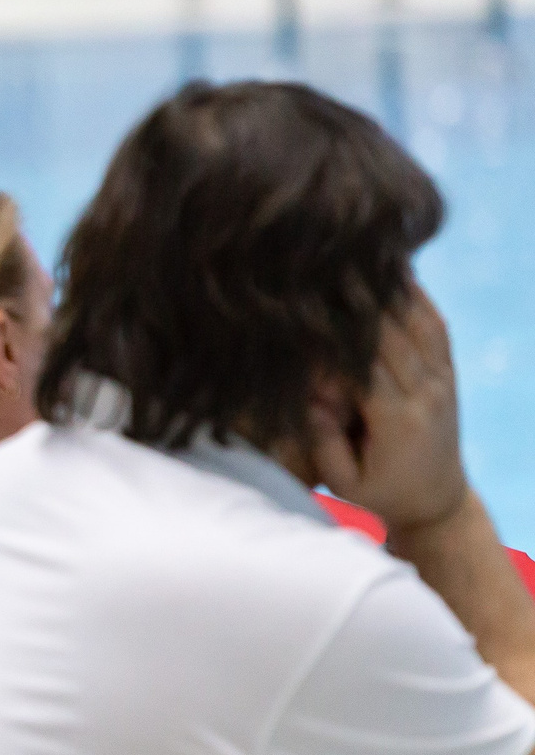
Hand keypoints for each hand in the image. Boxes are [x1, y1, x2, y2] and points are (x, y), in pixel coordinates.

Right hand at [308, 288, 470, 538]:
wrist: (436, 500)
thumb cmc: (379, 492)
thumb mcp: (343, 482)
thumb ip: (324, 441)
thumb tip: (312, 394)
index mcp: (399, 422)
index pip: (365, 367)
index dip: (336, 336)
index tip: (306, 306)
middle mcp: (427, 394)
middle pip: (392, 335)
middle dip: (359, 300)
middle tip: (327, 264)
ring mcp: (443, 380)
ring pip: (418, 322)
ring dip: (390, 288)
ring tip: (361, 254)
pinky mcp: (448, 372)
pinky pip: (435, 326)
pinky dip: (417, 296)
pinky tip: (397, 270)